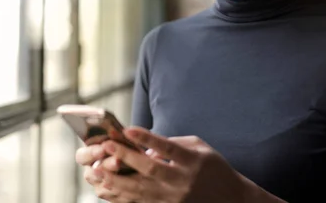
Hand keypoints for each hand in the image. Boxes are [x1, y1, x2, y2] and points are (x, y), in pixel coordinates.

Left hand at [92, 127, 245, 202]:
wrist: (230, 200)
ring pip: (140, 191)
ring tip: (95, 170)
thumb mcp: (200, 148)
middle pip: (150, 170)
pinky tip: (105, 190)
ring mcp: (174, 199)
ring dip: (115, 180)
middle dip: (125, 158)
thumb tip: (145, 147)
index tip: (127, 129)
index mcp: (192, 161)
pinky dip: (121, 198)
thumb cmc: (213, 167)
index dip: (147, 138)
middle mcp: (182, 181)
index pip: (167, 147)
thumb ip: (173, 144)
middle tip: (105, 146)